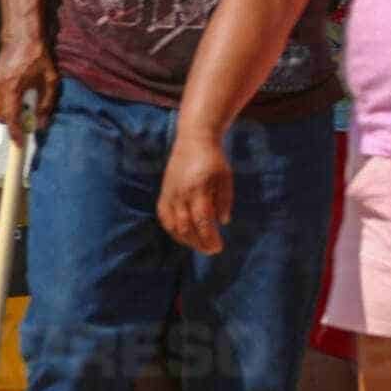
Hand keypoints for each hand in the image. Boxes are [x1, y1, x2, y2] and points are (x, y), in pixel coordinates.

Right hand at [0, 39, 58, 144]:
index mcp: (12, 90)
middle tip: (29, 121)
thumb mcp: (50, 82)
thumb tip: (41, 124)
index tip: (19, 144)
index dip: (16, 134)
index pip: (11, 120)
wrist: (22, 38)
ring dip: (11, 111)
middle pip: (3, 118)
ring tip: (26, 101)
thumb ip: (46, 105)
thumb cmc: (37, 57)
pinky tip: (18, 93)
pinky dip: (6, 102)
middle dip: (15, 123)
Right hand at [158, 132, 233, 255]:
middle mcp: (181, 193)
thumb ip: (224, 200)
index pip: (202, 221)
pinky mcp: (164, 193)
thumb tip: (223, 222)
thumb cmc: (214, 159)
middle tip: (212, 250)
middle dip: (199, 242)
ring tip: (200, 245)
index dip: (209, 237)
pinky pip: (164, 217)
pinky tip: (184, 236)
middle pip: (186, 226)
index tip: (218, 247)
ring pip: (173, 225)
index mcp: (198, 188)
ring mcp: (170, 194)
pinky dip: (173, 230)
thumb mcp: (226, 177)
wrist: (193, 140)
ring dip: (186, 240)